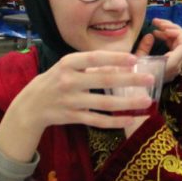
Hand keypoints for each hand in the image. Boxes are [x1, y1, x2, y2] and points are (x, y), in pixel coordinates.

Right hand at [11, 51, 152, 133]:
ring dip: (128, 103)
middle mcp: (68, 81)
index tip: (135, 60)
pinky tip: (131, 119)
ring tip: (147, 101)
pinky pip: (97, 120)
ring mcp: (70, 101)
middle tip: (151, 79)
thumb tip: (124, 63)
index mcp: (68, 63)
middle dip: (130, 80)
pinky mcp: (72, 117)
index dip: (115, 59)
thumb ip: (91, 65)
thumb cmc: (56, 80)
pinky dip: (115, 121)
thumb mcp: (68, 67)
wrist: (30, 105)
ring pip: (104, 104)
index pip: (95, 58)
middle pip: (104, 80)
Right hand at [135, 18, 181, 81]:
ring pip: (181, 44)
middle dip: (174, 29)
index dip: (177, 32)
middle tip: (158, 22)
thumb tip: (151, 36)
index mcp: (171, 64)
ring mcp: (175, 66)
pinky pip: (176, 48)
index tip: (162, 27)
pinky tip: (157, 34)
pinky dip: (169, 39)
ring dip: (171, 33)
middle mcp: (177, 66)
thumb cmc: (132, 77)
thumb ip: (144, 47)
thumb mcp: (135, 61)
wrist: (133, 93)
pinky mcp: (171, 65)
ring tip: (156, 26)